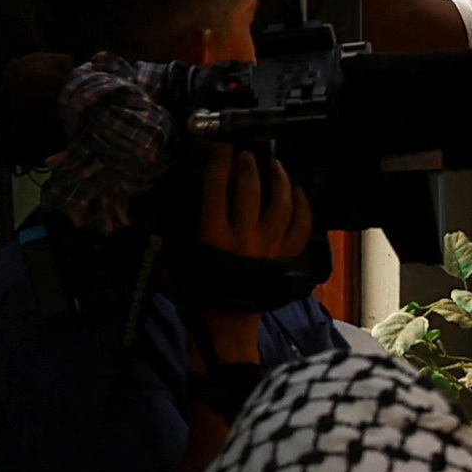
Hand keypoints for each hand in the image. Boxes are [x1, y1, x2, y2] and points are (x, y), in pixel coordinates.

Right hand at [191, 146, 316, 363]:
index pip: (216, 188)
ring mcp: (270, 247)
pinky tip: (299, 193)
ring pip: (281, 205)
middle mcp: (244, 237)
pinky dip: (303, 207)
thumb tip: (168, 203)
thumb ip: (179, 229)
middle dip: (248, 166)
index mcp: (213, 235)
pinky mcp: (287, 258)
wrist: (227, 324)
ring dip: (279, 181)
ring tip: (275, 166)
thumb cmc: (199, 291)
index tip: (222, 147)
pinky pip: (302, 227)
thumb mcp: (179, 258)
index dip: (219, 162)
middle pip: (250, 190)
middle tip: (247, 154)